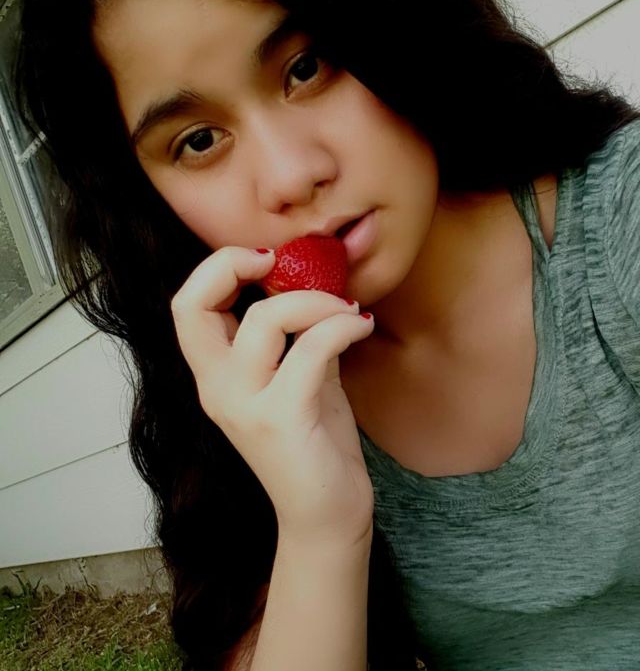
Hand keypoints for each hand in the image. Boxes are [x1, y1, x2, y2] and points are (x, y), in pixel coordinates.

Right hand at [171, 246, 375, 547]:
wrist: (326, 516)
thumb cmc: (313, 445)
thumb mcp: (300, 379)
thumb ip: (296, 337)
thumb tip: (317, 286)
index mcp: (215, 376)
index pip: (186, 306)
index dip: (216, 268)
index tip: (264, 259)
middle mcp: (217, 388)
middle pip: (191, 306)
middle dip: (230, 264)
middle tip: (278, 261)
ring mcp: (245, 405)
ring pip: (266, 319)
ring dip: (316, 300)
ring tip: (347, 309)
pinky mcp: (281, 419)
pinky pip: (312, 349)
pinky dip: (342, 325)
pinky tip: (362, 326)